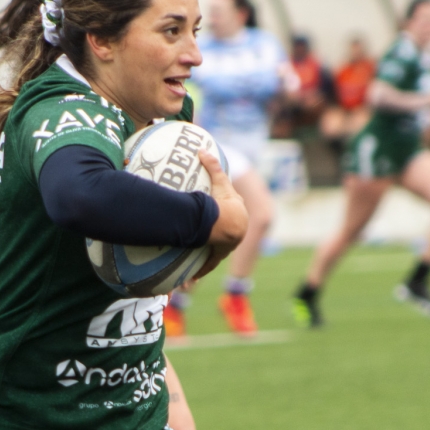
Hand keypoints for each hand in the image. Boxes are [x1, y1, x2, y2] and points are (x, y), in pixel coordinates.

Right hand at [193, 150, 247, 279]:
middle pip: (226, 236)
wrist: (227, 225)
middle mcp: (234, 234)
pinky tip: (191, 279)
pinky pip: (206, 264)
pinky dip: (199, 271)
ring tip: (198, 262)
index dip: (228, 214)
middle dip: (220, 239)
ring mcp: (227, 246)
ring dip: (208, 258)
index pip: (234, 215)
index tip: (221, 216)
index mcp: (238, 218)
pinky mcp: (217, 255)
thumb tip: (203, 150)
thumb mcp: (220, 183)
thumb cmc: (224, 204)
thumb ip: (213, 166)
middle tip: (209, 239)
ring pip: (216, 252)